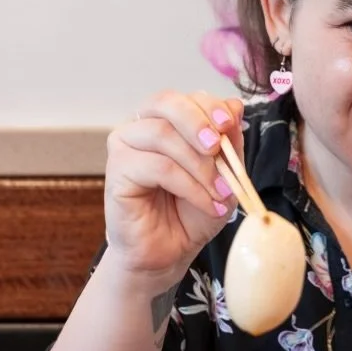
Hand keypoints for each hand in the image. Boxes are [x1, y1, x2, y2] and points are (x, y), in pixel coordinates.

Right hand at [103, 90, 244, 277]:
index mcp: (166, 120)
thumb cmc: (192, 213)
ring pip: (163, 135)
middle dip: (198, 121)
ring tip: (221, 192)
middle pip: (166, 102)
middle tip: (218, 148)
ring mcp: (124, 146)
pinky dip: (189, 185)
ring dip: (200, 165)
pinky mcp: (116, 171)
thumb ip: (229, 141)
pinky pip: (158, 167)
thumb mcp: (223, 175)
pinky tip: (207, 203)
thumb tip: (235, 105)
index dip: (209, 106)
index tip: (230, 125)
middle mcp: (141, 127)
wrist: (169, 253)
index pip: (186, 98)